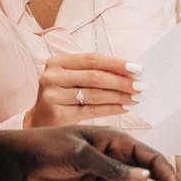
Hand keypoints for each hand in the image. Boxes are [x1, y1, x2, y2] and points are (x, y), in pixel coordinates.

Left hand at [0, 126, 180, 180]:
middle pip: (147, 173)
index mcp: (115, 140)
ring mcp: (107, 175)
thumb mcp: (79, 154)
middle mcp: (116, 157)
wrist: (23, 161)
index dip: (165, 172)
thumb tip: (142, 176)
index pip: (149, 155)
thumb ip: (110, 166)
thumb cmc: (48, 146)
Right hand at [24, 52, 143, 127]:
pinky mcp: (56, 114)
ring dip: (119, 96)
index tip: (137, 69)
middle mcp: (51, 76)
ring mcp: (51, 95)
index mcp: (57, 61)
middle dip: (122, 82)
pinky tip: (124, 107)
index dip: (116, 63)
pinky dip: (110, 108)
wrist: (39, 122)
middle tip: (142, 86)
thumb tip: (131, 72)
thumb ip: (94, 72)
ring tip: (136, 98)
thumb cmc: (63, 97)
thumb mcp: (72, 79)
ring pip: (94, 94)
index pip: (92, 59)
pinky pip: (90, 110)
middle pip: (94, 76)